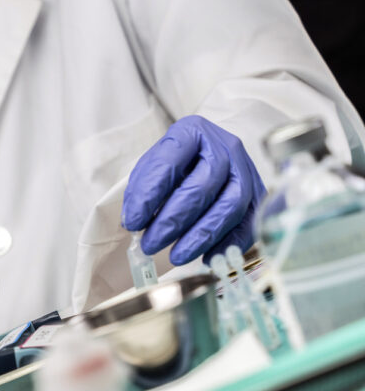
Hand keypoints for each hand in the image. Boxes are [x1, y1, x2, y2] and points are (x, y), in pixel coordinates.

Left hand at [122, 115, 265, 264]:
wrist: (211, 152)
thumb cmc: (176, 162)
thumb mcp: (153, 165)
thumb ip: (142, 189)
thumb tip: (135, 222)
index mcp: (192, 132)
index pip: (169, 163)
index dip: (149, 196)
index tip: (133, 222)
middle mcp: (224, 147)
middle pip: (201, 188)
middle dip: (172, 222)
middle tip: (150, 244)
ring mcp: (246, 170)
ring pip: (228, 207)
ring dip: (200, 237)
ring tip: (176, 256)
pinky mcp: (259, 194)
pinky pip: (249, 224)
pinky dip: (228, 244)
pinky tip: (207, 258)